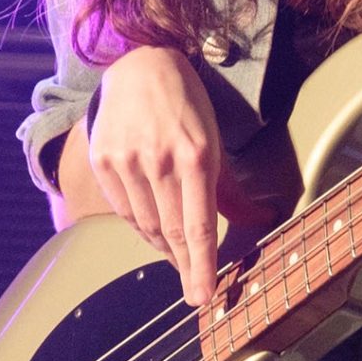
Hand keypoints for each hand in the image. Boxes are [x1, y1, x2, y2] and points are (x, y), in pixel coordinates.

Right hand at [88, 46, 225, 305]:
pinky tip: (153, 230)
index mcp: (194, 155)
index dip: (202, 265)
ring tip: (177, 257)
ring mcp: (126, 161)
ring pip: (146, 225)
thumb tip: (259, 220)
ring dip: (164, 248)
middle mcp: (158, 160)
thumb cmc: (186, 104)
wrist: (140, 64)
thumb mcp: (214, 139)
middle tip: (195, 290)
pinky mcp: (103, 160)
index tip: (204, 295)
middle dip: (185, 267)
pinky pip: (124, 210)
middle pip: (171, 231)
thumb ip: (230, 188)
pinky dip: (141, 227)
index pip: (198, 225)